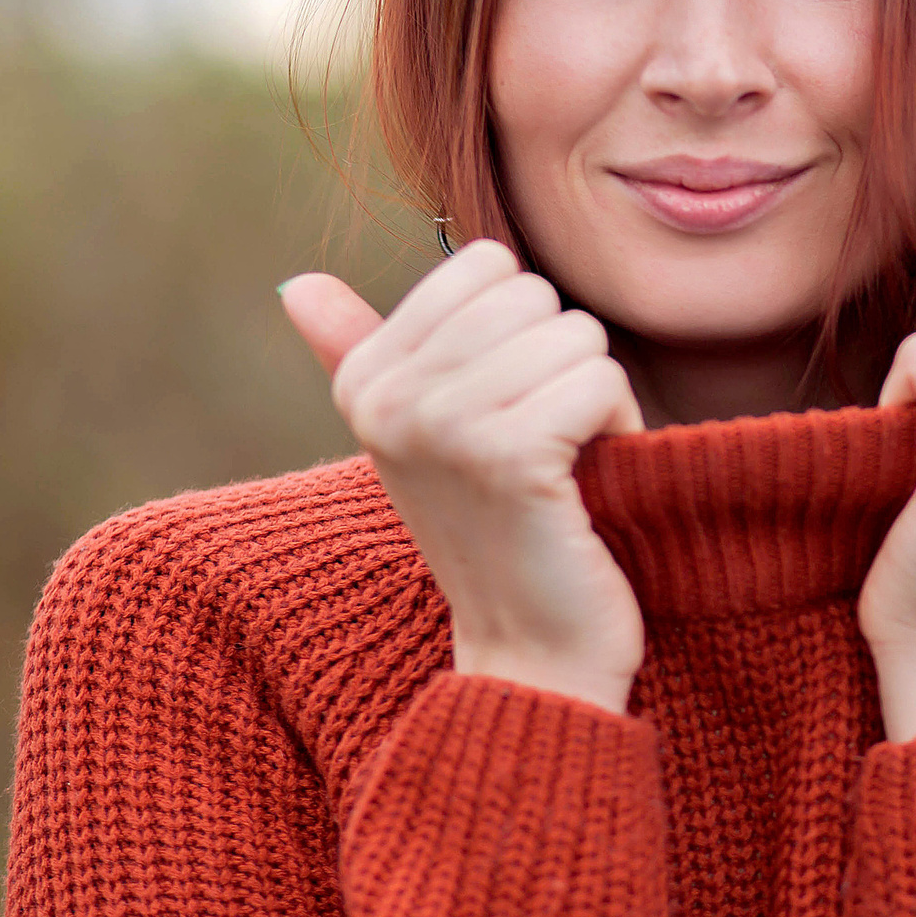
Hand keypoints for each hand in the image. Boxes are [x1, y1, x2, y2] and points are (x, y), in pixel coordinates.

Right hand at [278, 241, 647, 713]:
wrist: (529, 652)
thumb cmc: (496, 529)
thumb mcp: (421, 432)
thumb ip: (362, 351)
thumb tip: (296, 284)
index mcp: (364, 378)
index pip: (485, 265)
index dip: (526, 331)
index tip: (507, 410)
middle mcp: (387, 396)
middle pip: (534, 295)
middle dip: (564, 362)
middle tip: (543, 446)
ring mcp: (442, 424)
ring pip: (577, 333)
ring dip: (596, 399)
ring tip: (562, 470)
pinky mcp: (507, 455)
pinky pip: (603, 378)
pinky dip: (619, 427)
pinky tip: (585, 485)